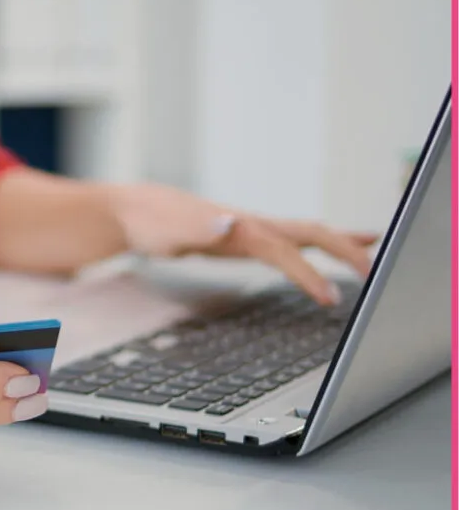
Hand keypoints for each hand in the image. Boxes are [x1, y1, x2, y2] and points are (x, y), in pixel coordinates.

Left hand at [108, 183, 378, 304]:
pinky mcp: (240, 238)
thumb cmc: (149, 222)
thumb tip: (230, 221)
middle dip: (346, 248)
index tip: (331, 299)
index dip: (310, 275)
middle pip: (310, 232)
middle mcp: (250, 223)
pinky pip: (285, 242)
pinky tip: (316, 254)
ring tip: (373, 250)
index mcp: (239, 226)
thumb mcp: (168, 230)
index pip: (285, 251)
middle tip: (379, 270)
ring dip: (339, 242)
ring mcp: (247, 229)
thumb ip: (198, 227)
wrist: (131, 211)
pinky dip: (310, 247)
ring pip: (303, 233)